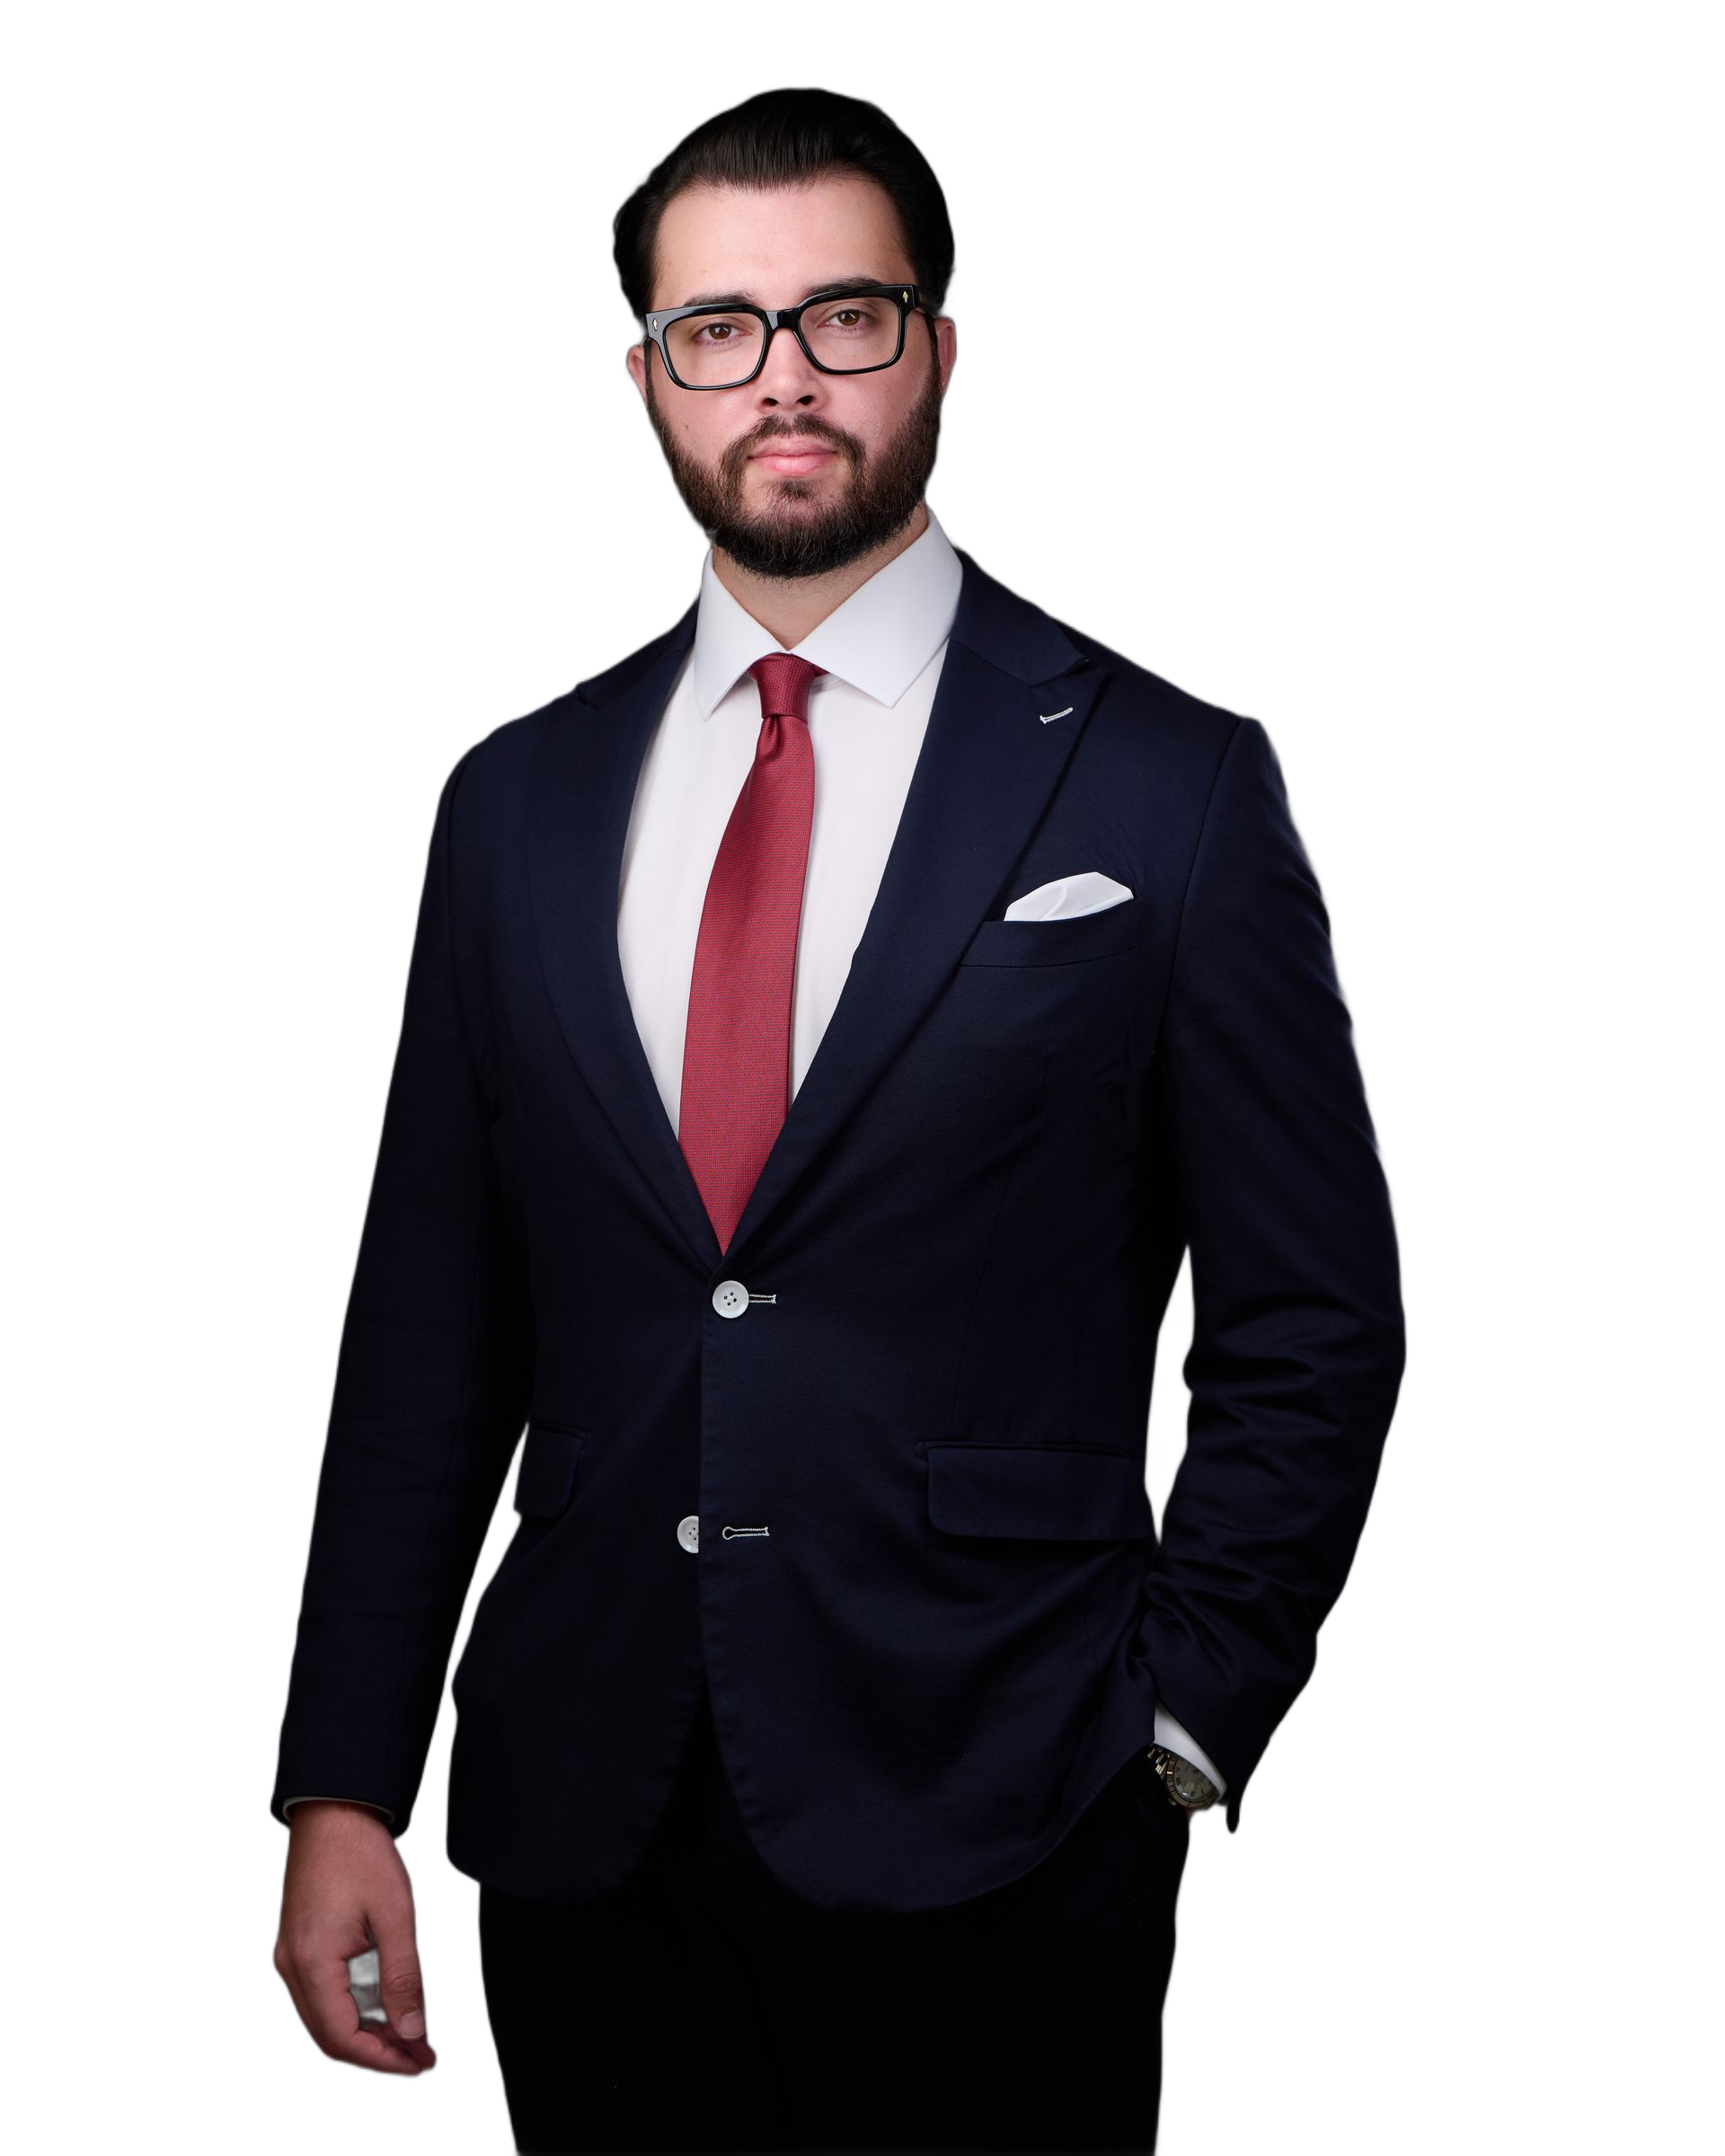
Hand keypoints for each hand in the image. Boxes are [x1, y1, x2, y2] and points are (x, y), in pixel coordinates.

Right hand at [272, 1802, 436, 2079]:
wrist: (333, 1811)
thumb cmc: (360, 1853)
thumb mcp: (395, 1916)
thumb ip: (403, 1978)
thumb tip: (412, 2031)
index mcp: (311, 1964)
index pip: (341, 2038)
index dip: (381, 2060)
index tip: (417, 2064)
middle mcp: (291, 1967)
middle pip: (330, 2036)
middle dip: (378, 2052)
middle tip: (420, 2057)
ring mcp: (290, 1957)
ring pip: (326, 2017)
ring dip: (368, 2031)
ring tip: (411, 2033)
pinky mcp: (298, 1946)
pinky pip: (323, 1993)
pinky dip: (355, 2005)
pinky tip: (385, 1997)